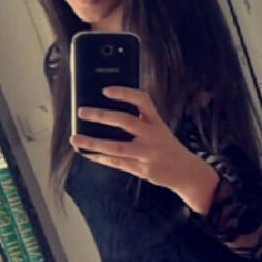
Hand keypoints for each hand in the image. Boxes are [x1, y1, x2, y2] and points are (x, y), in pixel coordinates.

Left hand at [69, 86, 199, 191]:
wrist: (186, 171)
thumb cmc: (166, 146)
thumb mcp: (158, 129)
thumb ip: (139, 121)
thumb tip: (106, 114)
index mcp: (156, 121)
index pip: (142, 100)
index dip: (124, 93)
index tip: (106, 90)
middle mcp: (153, 135)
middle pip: (125, 121)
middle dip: (102, 115)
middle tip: (82, 111)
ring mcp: (147, 154)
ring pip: (116, 147)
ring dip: (93, 142)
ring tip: (75, 139)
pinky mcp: (142, 169)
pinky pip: (117, 163)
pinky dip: (100, 158)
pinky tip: (88, 154)